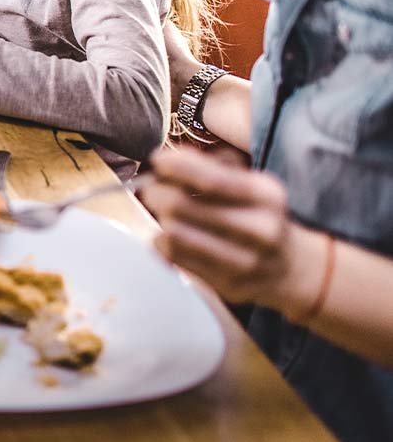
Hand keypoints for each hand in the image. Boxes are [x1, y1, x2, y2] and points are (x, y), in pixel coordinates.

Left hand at [139, 145, 320, 308]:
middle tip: (152, 189)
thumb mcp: (249, 184)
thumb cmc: (257, 216)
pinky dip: (161, 242)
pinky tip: (169, 237)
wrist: (288, 268)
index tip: (158, 160)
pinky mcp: (226, 283)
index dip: (176, 167)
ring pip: (173, 233)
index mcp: (266, 196)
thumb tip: (170, 158)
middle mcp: (259, 229)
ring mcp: (244, 261)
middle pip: (180, 205)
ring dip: (160, 218)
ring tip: (165, 214)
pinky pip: (173, 256)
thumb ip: (213, 166)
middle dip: (156, 192)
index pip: (210, 180)